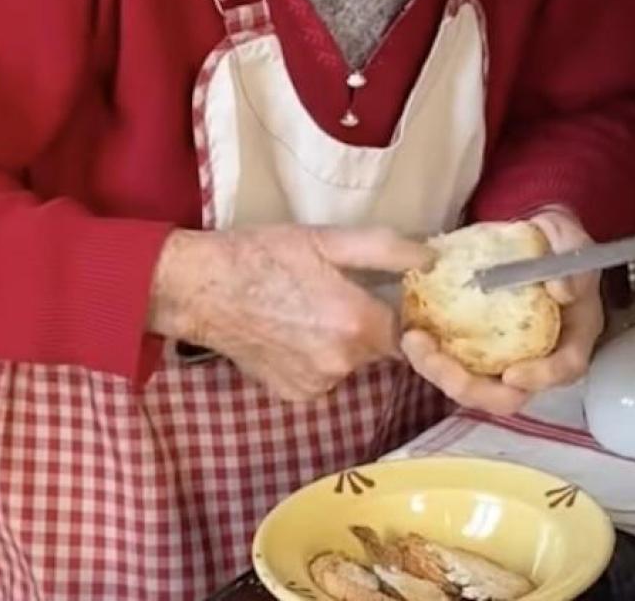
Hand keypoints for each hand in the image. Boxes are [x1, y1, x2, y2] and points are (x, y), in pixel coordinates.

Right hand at [150, 225, 432, 401]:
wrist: (202, 289)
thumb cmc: (264, 255)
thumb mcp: (328, 239)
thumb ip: (387, 251)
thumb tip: (432, 260)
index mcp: (357, 323)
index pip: (412, 332)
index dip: (411, 316)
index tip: (398, 299)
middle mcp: (342, 362)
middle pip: (381, 348)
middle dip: (370, 325)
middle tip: (339, 294)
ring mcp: (317, 384)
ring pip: (352, 363)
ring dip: (343, 343)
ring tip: (309, 311)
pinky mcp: (296, 395)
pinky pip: (325, 377)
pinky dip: (318, 360)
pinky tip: (292, 334)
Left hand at [402, 208, 604, 415]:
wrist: (529, 242)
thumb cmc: (552, 242)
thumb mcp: (566, 236)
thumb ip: (569, 255)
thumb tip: (562, 290)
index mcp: (571, 335)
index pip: (565, 369)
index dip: (540, 378)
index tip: (511, 373)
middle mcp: (539, 358)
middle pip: (509, 396)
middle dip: (471, 387)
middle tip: (435, 357)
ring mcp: (505, 358)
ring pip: (474, 388)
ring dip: (440, 372)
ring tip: (414, 340)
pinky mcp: (476, 350)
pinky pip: (453, 365)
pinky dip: (431, 357)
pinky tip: (411, 334)